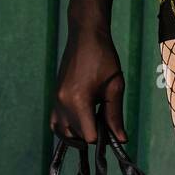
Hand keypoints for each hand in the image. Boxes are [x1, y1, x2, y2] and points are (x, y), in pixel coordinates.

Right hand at [50, 24, 126, 144]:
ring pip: (63, 133)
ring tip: (93, 122)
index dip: (102, 137)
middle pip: (76, 136)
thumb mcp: (114, 86)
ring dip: (78, 134)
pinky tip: (80, 120)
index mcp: (78, 101)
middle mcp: (62, 104)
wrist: (85, 35)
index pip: (89, 136)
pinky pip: (55, 122)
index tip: (112, 130)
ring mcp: (55, 100)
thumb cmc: (103, 57)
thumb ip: (115, 115)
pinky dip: (65, 128)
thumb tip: (120, 139)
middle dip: (92, 134)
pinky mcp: (54, 96)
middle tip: (105, 121)